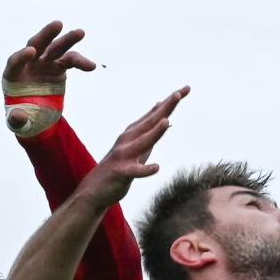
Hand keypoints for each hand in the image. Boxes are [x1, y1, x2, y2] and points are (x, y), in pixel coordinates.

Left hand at [3, 20, 96, 128]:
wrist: (36, 116)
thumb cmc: (22, 116)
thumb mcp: (17, 121)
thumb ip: (16, 119)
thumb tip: (19, 116)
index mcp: (13, 74)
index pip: (15, 61)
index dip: (22, 56)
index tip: (31, 51)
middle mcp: (28, 64)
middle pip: (36, 44)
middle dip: (46, 34)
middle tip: (57, 24)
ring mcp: (44, 64)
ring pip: (56, 48)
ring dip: (68, 39)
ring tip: (80, 32)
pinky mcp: (58, 68)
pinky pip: (70, 61)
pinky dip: (81, 62)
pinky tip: (91, 66)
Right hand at [81, 86, 189, 209]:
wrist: (94, 191)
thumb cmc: (119, 168)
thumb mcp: (138, 148)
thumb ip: (150, 133)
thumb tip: (165, 117)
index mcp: (133, 134)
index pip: (155, 115)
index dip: (170, 102)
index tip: (185, 89)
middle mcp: (128, 140)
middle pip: (151, 122)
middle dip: (165, 108)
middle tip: (179, 93)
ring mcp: (123, 156)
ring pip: (142, 142)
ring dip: (154, 132)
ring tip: (166, 121)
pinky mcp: (121, 173)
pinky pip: (135, 171)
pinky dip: (145, 169)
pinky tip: (156, 167)